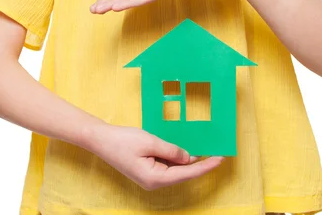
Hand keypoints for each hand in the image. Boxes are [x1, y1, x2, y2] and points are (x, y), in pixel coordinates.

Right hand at [90, 123, 224, 189]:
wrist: (101, 140)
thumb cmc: (124, 140)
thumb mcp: (151, 142)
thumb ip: (171, 150)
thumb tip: (188, 157)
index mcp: (155, 178)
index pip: (186, 174)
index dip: (205, 166)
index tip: (220, 159)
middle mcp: (154, 182)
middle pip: (182, 174)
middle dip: (200, 164)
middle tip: (218, 153)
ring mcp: (150, 177)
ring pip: (175, 170)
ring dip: (189, 161)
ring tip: (206, 150)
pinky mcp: (147, 170)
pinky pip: (167, 166)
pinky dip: (177, 158)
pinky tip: (186, 150)